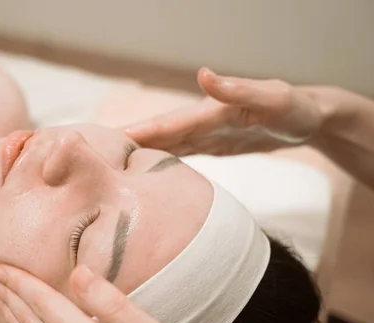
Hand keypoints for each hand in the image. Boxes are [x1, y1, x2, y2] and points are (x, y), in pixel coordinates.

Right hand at [124, 68, 324, 155]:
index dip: (136, 133)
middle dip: (125, 143)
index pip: (165, 125)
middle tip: (92, 155)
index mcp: (209, 112)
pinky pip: (180, 154)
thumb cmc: (295, 108)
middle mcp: (201, 122)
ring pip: (164, 145)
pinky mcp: (211, 146)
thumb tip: (202, 74)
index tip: (105, 141)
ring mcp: (204, 134)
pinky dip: (160, 161)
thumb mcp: (273, 98)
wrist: (309, 119)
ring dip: (138, 153)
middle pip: (156, 135)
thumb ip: (238, 89)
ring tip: (108, 166)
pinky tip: (146, 171)